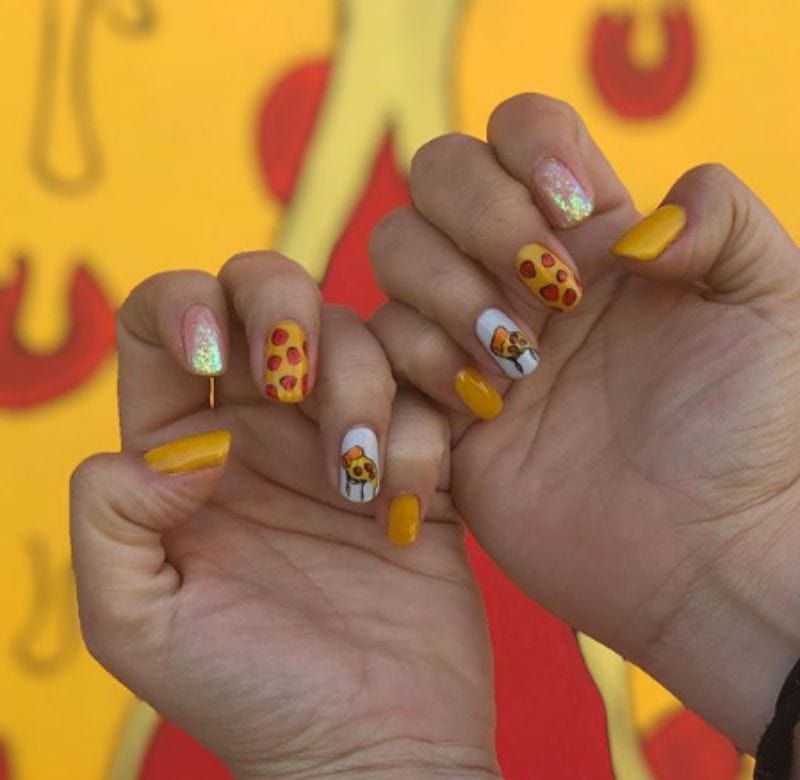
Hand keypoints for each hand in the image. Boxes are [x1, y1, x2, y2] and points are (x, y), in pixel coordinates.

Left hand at [70, 253, 499, 778]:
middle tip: (300, 387)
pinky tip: (415, 510)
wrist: (374, 744)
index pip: (161, 322)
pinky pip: (428, 393)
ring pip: (357, 334)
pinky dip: (423, 437)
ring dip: (363, 393)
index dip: (181, 305)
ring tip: (365, 489)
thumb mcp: (136, 622)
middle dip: (286, 309)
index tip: (218, 359)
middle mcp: (262, 428)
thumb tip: (180, 449)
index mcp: (183, 449)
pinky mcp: (418, 457)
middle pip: (266, 291)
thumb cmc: (252, 694)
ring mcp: (343, 436)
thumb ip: (110, 518)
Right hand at [369, 94, 799, 751]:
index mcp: (594, 234)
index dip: (527, 152)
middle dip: (475, 223)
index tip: (576, 219)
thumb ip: (720, 217)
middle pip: (434, 176)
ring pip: (394, 259)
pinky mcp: (437, 408)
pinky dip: (421, 373)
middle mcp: (520, 275)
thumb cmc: (751, 431)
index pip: (518, 129)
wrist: (702, 552)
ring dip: (446, 303)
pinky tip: (483, 416)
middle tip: (547, 301)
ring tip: (516, 371)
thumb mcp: (771, 299)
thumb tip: (629, 226)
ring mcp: (471, 339)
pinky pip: (377, 353)